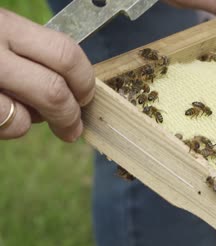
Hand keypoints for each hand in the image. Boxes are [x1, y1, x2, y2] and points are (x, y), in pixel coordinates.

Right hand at [0, 9, 94, 141]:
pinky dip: (6, 128)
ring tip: (20, 110)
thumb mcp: (2, 34)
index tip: (86, 97)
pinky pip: (3, 127)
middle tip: (72, 129)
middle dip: (70, 115)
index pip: (65, 53)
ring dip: (31, 122)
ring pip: (25, 118)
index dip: (84, 81)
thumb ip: (32, 53)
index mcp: (7, 26)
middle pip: (54, 89)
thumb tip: (73, 90)